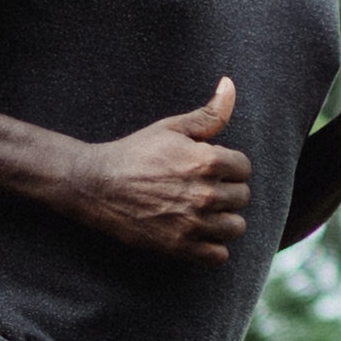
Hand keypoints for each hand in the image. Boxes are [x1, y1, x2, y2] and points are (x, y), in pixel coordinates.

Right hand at [65, 79, 253, 260]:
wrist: (96, 185)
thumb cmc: (135, 153)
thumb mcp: (171, 128)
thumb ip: (209, 114)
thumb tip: (230, 85)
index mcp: (207, 161)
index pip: (244, 168)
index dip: (228, 166)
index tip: (210, 168)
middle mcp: (204, 194)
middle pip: (242, 197)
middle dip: (226, 191)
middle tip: (202, 188)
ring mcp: (193, 223)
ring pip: (235, 227)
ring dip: (223, 220)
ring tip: (203, 211)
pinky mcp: (180, 247)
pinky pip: (219, 255)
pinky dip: (212, 247)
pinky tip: (197, 233)